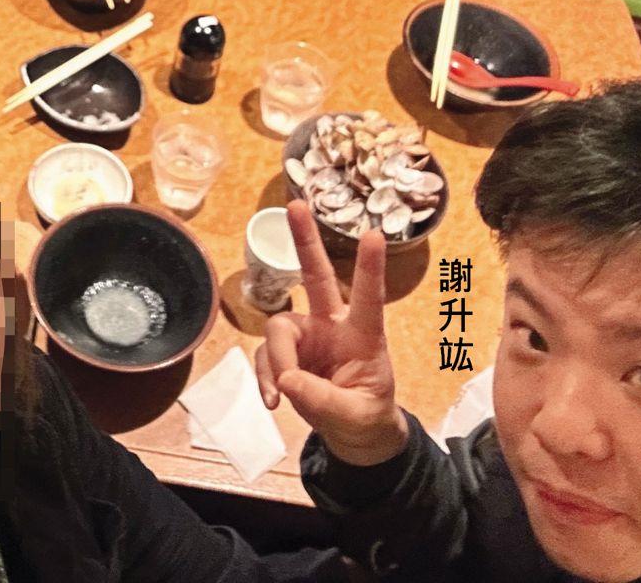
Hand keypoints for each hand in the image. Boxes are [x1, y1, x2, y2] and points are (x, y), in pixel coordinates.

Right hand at [255, 201, 407, 466]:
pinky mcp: (286, 354)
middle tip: (296, 204)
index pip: (369, 297)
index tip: (375, 234)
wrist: (354, 435)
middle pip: (317, 276)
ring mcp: (307, 337)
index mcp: (364, 335)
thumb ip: (324, 400)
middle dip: (305, 241)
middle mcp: (332, 325)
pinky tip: (273, 401)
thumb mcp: (356, 415)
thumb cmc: (365, 414)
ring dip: (276, 360)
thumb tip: (287, 380)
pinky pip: (265, 358)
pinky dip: (265, 378)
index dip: (370, 267)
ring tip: (282, 393)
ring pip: (278, 330)